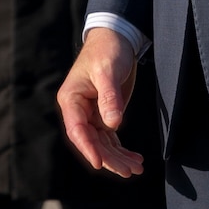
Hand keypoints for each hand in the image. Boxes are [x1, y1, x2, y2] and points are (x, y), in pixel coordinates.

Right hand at [57, 29, 143, 177]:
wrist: (116, 38)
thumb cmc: (107, 50)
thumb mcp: (107, 71)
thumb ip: (109, 98)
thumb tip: (113, 125)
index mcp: (71, 99)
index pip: (77, 129)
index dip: (87, 148)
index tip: (99, 163)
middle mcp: (78, 110)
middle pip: (91, 141)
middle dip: (109, 158)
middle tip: (129, 170)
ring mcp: (91, 114)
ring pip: (102, 143)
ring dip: (118, 157)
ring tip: (137, 168)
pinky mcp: (104, 114)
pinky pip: (110, 138)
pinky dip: (121, 149)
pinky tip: (135, 159)